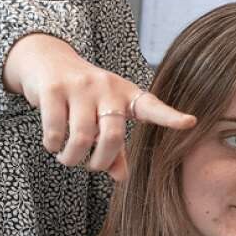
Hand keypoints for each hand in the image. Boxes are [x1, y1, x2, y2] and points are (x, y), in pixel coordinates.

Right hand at [3, 34, 195, 181]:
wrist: (46, 59)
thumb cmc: (81, 95)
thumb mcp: (102, 115)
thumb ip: (114, 147)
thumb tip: (120, 176)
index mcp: (126, 94)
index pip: (152, 107)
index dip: (170, 116)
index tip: (190, 122)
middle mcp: (106, 87)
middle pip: (113, 136)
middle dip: (100, 162)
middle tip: (91, 167)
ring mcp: (79, 87)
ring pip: (82, 137)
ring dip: (72, 158)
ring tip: (68, 158)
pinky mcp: (53, 89)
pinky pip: (55, 130)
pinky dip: (53, 145)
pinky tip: (52, 144)